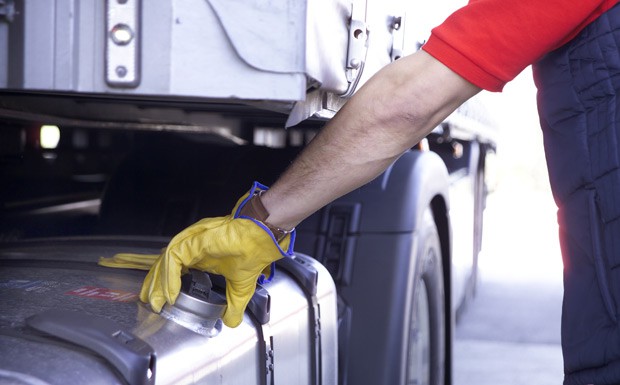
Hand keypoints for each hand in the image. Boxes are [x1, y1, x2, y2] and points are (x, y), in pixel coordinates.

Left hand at [139, 183, 293, 327]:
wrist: (262, 237)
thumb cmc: (253, 251)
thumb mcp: (240, 287)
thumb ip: (233, 304)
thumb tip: (231, 322)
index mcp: (200, 256)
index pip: (174, 269)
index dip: (163, 284)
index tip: (159, 301)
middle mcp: (192, 247)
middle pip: (164, 265)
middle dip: (153, 284)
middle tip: (148, 302)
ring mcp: (191, 242)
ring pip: (166, 262)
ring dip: (159, 283)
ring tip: (156, 301)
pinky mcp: (194, 241)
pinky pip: (175, 258)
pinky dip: (170, 277)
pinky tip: (170, 292)